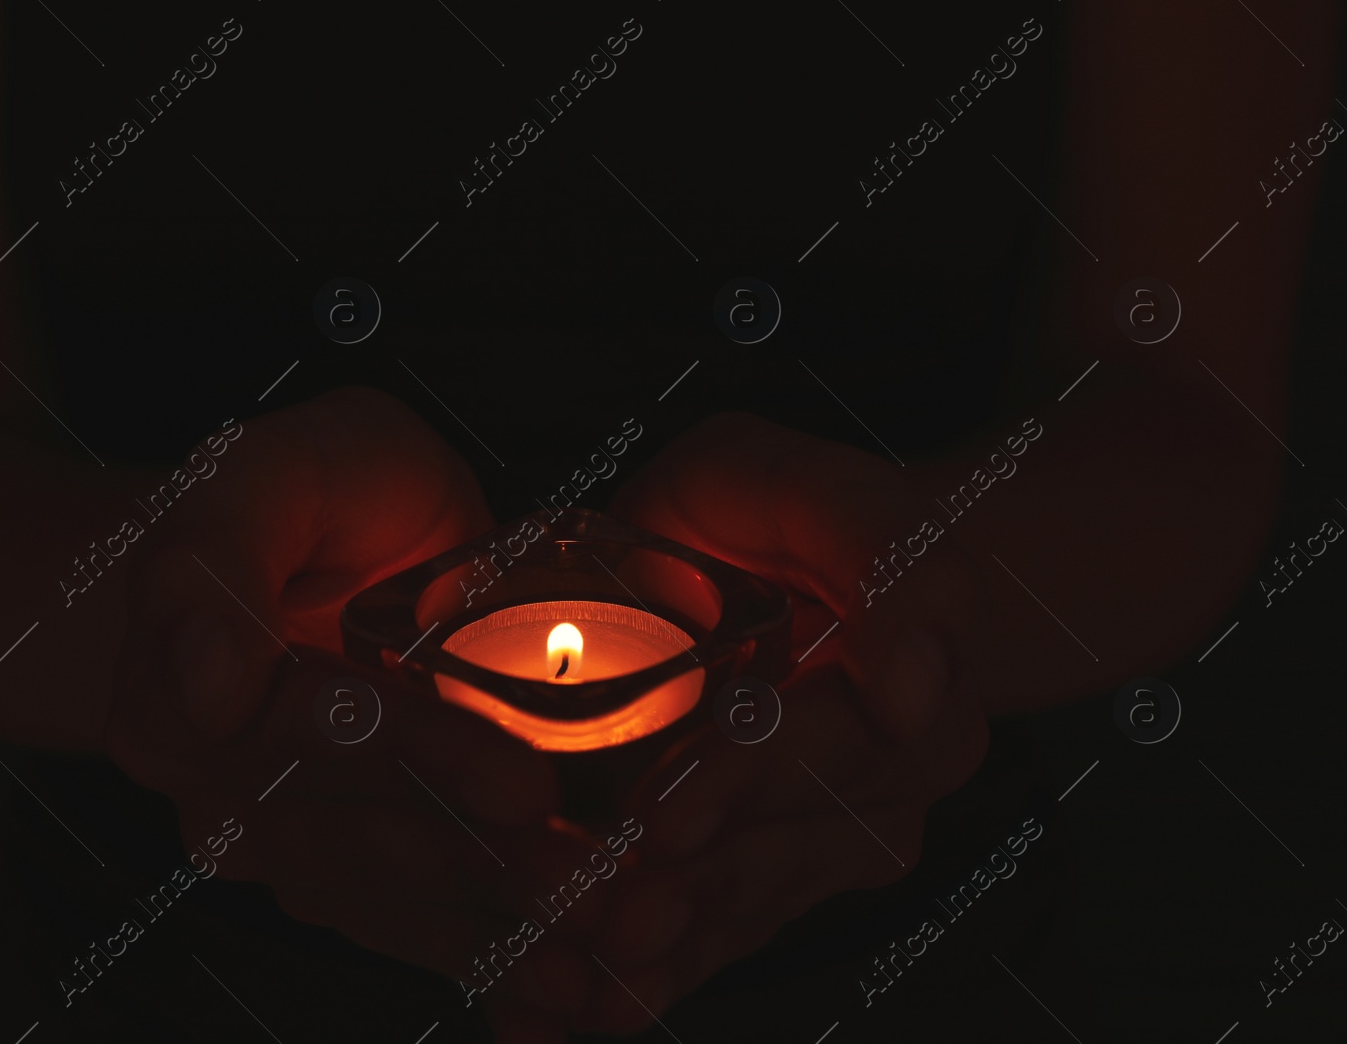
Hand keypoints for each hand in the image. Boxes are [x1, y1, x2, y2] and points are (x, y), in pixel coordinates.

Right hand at [102, 387, 599, 1015]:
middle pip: (359, 835)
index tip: (528, 788)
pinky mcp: (339, 871)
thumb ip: (215, 556)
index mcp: (183, 692)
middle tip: (603, 883)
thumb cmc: (303, 494)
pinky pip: (408, 929)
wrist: (311, 546)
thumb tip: (208, 688)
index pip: (314, 736)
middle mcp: (220, 787)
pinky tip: (569, 994)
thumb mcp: (261, 474)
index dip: (429, 762)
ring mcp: (280, 840)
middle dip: (487, 867)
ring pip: (391, 897)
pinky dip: (489, 963)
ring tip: (606, 949)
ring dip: (501, 929)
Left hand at [571, 412, 992, 1032]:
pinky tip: (560, 1018)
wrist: (792, 573)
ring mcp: (833, 834)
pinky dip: (647, 979)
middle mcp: (885, 772)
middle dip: (690, 884)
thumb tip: (920, 679)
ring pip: (750, 906)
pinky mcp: (778, 873)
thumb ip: (886, 544)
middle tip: (604, 914)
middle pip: (783, 843)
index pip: (829, 740)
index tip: (662, 819)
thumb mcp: (819, 489)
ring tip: (578, 988)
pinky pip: (722, 936)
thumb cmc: (782, 520)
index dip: (743, 780)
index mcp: (902, 676)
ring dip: (666, 953)